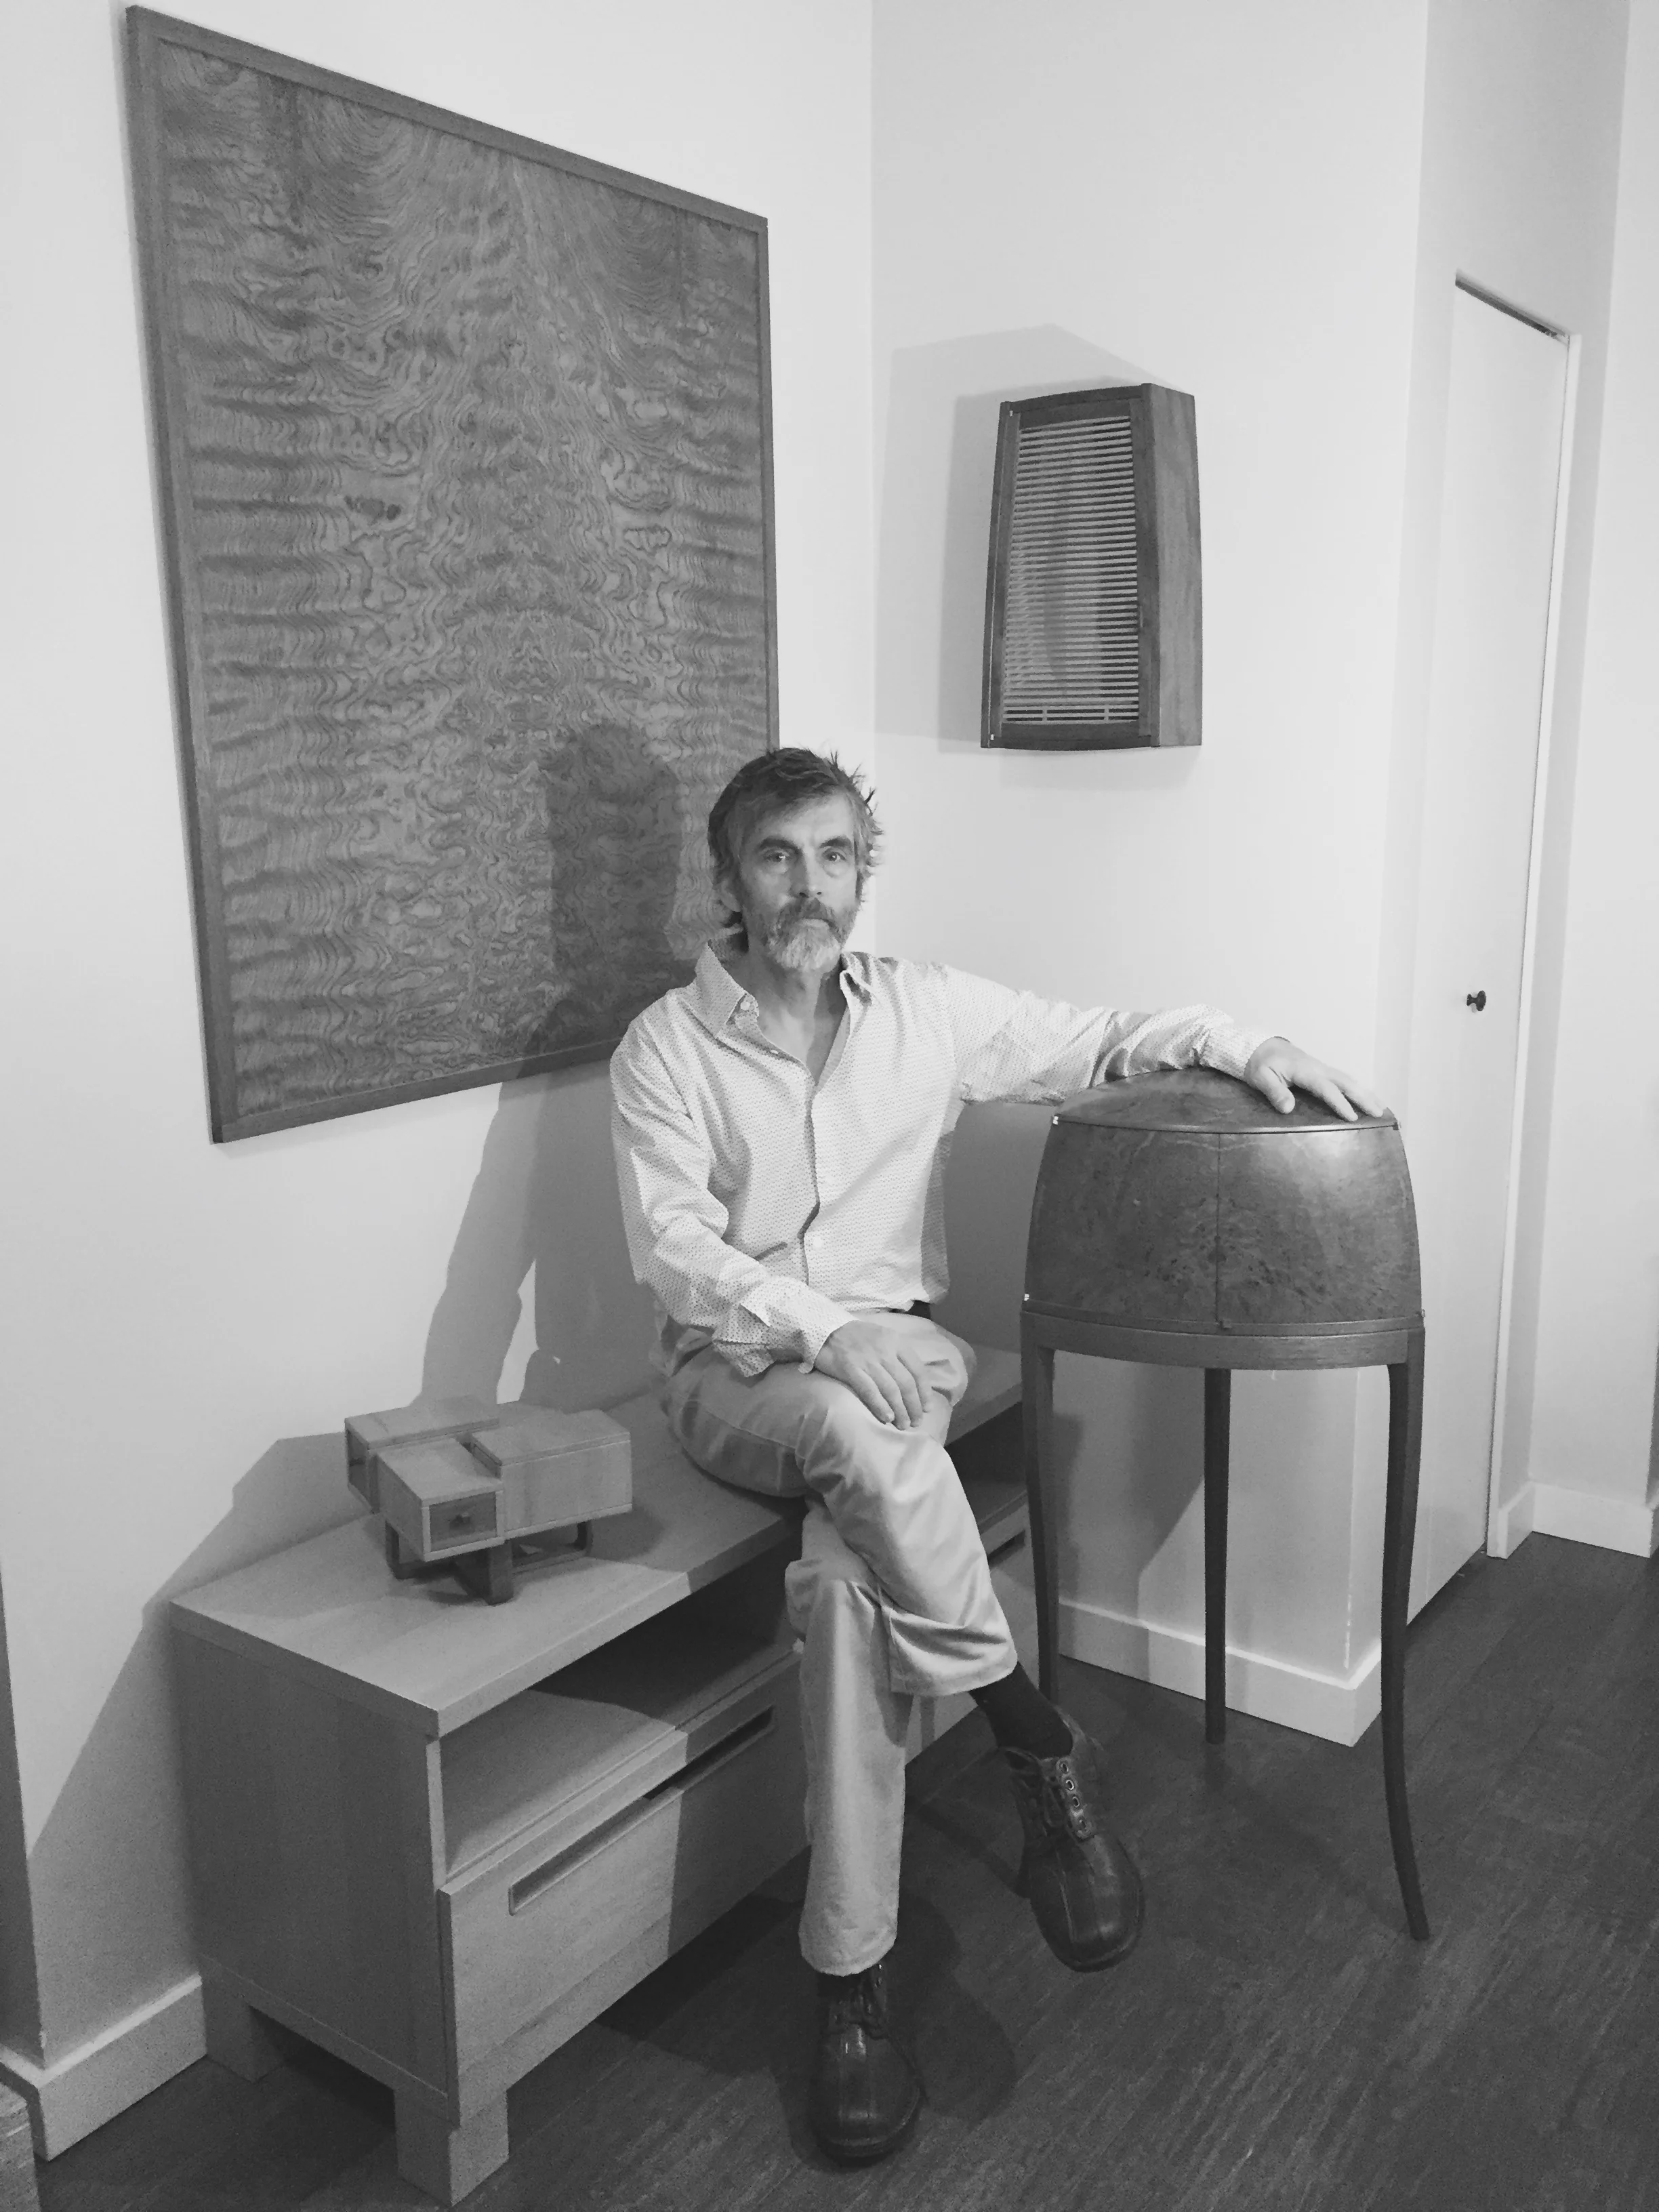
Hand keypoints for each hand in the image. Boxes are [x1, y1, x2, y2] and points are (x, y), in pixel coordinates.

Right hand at [812, 1319, 934, 1427]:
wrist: (825, 1328)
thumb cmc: (857, 1335)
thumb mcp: (883, 1336)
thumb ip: (898, 1354)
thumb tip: (913, 1380)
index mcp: (896, 1341)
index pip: (918, 1370)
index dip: (924, 1392)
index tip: (927, 1407)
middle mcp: (885, 1351)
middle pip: (906, 1383)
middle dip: (913, 1406)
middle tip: (916, 1422)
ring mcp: (868, 1360)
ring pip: (890, 1390)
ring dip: (899, 1410)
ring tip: (903, 1425)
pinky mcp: (851, 1369)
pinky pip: (869, 1391)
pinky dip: (880, 1406)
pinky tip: (887, 1418)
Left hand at [1244, 1036, 1386, 1121]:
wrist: (1262, 1046)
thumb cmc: (1261, 1063)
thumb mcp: (1261, 1077)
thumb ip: (1275, 1092)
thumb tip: (1288, 1108)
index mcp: (1304, 1070)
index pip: (1325, 1087)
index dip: (1339, 1102)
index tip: (1352, 1117)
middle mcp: (1318, 1068)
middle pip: (1346, 1081)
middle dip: (1363, 1097)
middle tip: (1379, 1113)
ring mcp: (1322, 1069)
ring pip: (1349, 1080)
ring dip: (1366, 1093)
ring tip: (1381, 1109)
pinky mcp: (1323, 1072)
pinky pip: (1344, 1080)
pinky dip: (1359, 1089)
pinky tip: (1367, 1099)